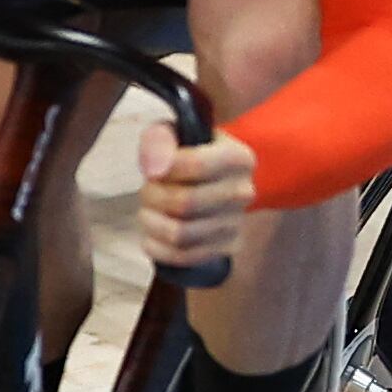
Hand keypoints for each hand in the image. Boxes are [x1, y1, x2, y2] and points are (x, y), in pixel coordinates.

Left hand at [134, 124, 257, 271]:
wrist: (208, 182)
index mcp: (238, 158)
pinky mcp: (226, 248)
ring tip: (150, 212)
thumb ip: (159, 140)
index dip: (163, 168)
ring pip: (180, 233)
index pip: (196, 165)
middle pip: (185, 203)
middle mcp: (243, 192)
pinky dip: (158, 248)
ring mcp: (236, 223)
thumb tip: (155, 169)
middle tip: (148, 191)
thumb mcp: (171, 134)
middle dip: (153, 197)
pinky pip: (183, 256)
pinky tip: (152, 235)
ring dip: (152, 223)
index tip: (153, 169)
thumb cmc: (185, 156)